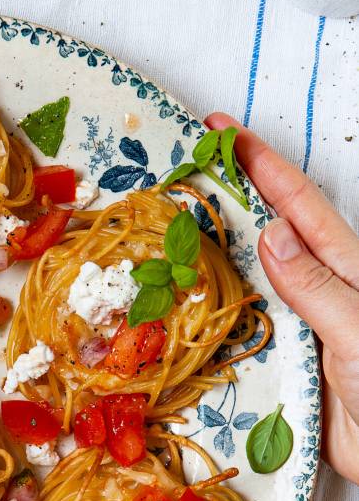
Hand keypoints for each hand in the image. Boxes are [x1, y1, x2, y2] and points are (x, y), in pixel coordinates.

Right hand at [206, 113, 358, 483]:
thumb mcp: (358, 331)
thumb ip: (316, 286)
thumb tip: (269, 230)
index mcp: (344, 269)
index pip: (297, 205)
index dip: (260, 165)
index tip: (222, 130)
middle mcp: (316, 292)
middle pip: (264, 234)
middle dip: (225, 197)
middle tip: (178, 168)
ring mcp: (296, 329)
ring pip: (243, 283)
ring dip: (205, 257)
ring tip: (162, 230)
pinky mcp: (279, 370)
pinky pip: (234, 336)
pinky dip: (203, 319)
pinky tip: (173, 312)